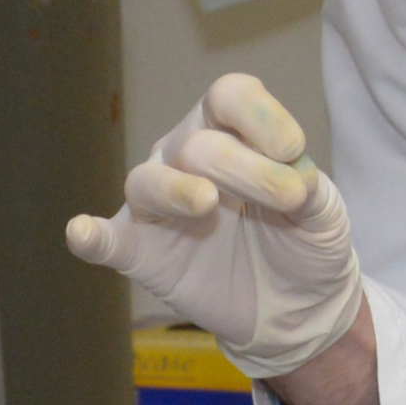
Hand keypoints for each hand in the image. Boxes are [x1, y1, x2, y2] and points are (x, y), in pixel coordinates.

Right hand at [61, 73, 367, 376]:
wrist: (296, 308)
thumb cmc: (303, 240)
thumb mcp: (322, 211)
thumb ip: (308, 188)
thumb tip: (290, 180)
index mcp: (230, 131)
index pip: (229, 97)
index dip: (259, 114)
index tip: (294, 148)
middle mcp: (184, 156)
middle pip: (197, 143)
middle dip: (245, 168)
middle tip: (288, 199)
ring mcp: (159, 205)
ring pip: (148, 181)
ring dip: (177, 190)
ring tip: (206, 203)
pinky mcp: (143, 252)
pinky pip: (109, 240)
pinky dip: (92, 236)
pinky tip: (82, 233)